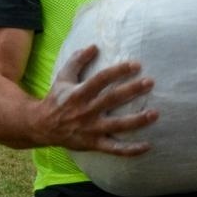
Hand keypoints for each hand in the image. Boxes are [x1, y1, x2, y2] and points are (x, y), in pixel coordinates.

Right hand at [38, 45, 158, 155]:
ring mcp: (91, 129)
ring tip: (155, 113)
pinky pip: (114, 149)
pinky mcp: (94, 144)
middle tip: (150, 82)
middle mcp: (86, 111)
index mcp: (79, 93)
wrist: (42, 126)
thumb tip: (94, 46)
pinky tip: (147, 146)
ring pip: (117, 125)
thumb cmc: (57, 99)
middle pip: (112, 99)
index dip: (118, 71)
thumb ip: (77, 60)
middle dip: (132, 90)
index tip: (136, 64)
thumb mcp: (63, 77)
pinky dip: (131, 150)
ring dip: (137, 120)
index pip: (101, 79)